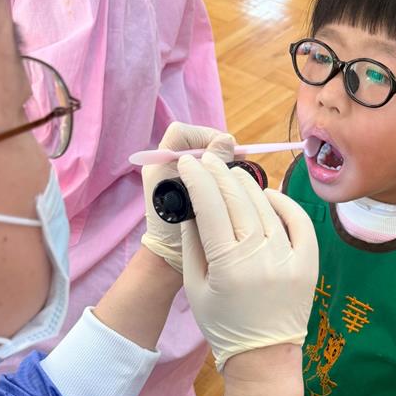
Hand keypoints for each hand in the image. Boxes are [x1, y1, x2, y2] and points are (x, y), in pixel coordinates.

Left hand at [140, 122, 234, 274]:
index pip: (181, 134)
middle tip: (236, 164)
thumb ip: (211, 169)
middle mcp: (162, 167)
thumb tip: (227, 140)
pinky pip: (202, 171)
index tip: (226, 152)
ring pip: (201, 157)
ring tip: (234, 177)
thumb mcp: (197, 200)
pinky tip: (228, 187)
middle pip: (194, 143)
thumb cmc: (178, 235)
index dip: (205, 136)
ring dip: (219, 164)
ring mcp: (172, 177)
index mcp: (159, 166)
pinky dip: (216, 175)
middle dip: (217, 150)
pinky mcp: (184, 187)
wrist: (168, 261)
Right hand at [179, 152, 317, 369]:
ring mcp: (288, 258)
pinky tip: (267, 195)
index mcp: (228, 265)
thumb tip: (192, 205)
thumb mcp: (194, 288)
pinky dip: (283, 202)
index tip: (189, 163)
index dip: (198, 179)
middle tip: (207, 160)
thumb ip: (193, 245)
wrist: (264, 357)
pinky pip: (299, 221)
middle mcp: (260, 257)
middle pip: (238, 200)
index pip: (211, 207)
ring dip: (247, 184)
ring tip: (232, 174)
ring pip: (266, 206)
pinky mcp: (308, 263)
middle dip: (219, 174)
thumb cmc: (223, 324)